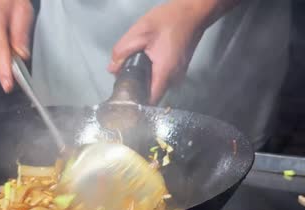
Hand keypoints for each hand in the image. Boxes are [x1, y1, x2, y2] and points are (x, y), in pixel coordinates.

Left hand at [108, 0, 236, 103]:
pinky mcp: (179, 70)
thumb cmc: (169, 20)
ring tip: (133, 69)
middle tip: (124, 79)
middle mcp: (174, 79)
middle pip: (153, 95)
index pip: (149, 101)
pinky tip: (146, 64)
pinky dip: (153, 74)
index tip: (124, 98)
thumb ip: (122, 52)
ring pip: (158, 86)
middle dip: (137, 89)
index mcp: (164, 73)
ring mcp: (179, 75)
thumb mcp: (139, 33)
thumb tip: (112, 70)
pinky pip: (163, 79)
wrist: (193, 12)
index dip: (136, 102)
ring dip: (145, 81)